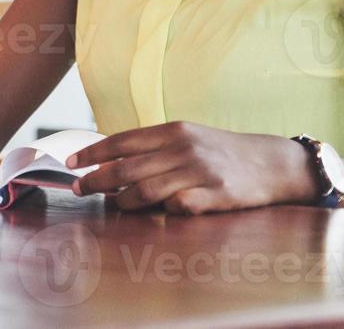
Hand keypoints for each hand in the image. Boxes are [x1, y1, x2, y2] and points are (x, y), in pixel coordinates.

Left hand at [66, 121, 317, 214]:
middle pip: (127, 167)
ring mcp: (199, 172)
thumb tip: (112, 160)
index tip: (72, 163)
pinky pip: (175, 207)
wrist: (271, 164)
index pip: (123, 140)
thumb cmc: (222, 152)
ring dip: (122, 200)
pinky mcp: (214, 196)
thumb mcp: (188, 138)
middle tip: (79, 189)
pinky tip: (154, 213)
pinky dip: (160, 211)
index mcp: (173, 131)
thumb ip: (155, 147)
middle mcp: (183, 148)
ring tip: (113, 204)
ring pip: (145, 190)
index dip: (93, 153)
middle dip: (96, 180)